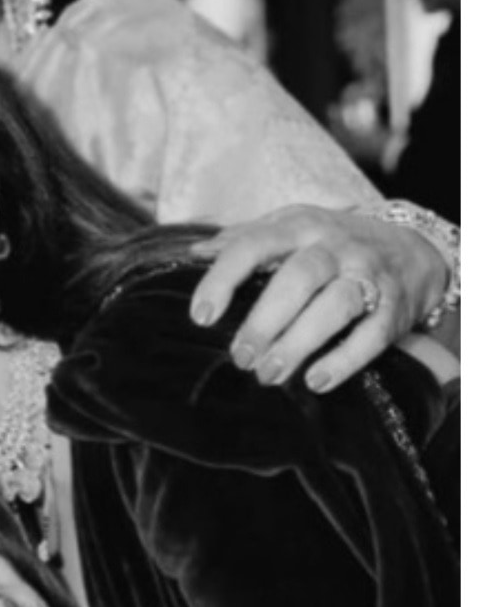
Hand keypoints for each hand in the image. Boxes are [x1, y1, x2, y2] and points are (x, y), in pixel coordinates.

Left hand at [188, 204, 448, 392]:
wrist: (412, 248)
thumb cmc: (330, 242)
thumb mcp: (288, 226)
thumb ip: (242, 238)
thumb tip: (193, 251)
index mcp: (298, 225)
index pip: (252, 246)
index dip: (223, 280)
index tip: (201, 316)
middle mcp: (334, 246)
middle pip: (297, 279)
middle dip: (265, 322)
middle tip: (239, 357)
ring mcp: (368, 275)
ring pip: (335, 306)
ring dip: (298, 343)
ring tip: (268, 374)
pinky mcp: (394, 308)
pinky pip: (372, 335)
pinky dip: (344, 360)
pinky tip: (315, 381)